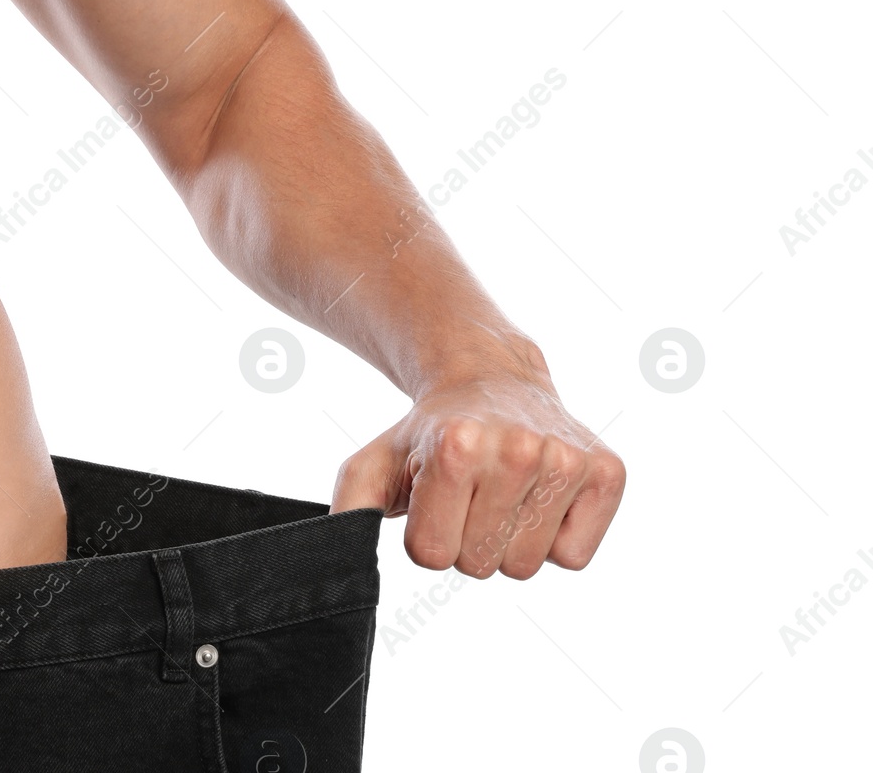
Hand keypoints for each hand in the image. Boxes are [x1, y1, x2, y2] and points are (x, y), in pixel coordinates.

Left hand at [330, 346, 625, 578]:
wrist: (490, 379)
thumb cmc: (430, 433)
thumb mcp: (376, 462)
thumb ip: (348, 508)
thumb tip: (337, 551)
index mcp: (456, 446)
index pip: (431, 555)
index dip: (427, 534)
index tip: (434, 497)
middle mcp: (518, 448)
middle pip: (479, 564)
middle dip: (466, 539)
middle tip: (470, 493)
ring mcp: (567, 459)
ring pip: (526, 566)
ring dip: (508, 540)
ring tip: (502, 492)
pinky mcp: (608, 471)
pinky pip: (574, 557)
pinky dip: (555, 538)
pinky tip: (539, 495)